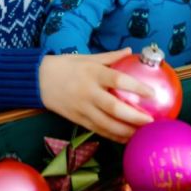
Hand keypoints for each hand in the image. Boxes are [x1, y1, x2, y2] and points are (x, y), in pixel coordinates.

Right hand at [39, 49, 154, 142]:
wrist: (38, 80)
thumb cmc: (65, 65)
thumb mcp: (87, 57)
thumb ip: (111, 57)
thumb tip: (131, 51)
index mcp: (93, 73)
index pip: (118, 80)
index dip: (136, 87)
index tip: (152, 94)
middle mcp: (88, 92)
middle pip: (114, 108)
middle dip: (134, 117)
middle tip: (152, 122)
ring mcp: (82, 108)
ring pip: (107, 124)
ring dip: (126, 131)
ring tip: (143, 134)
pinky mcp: (77, 119)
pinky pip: (98, 130)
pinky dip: (114, 136)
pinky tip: (127, 138)